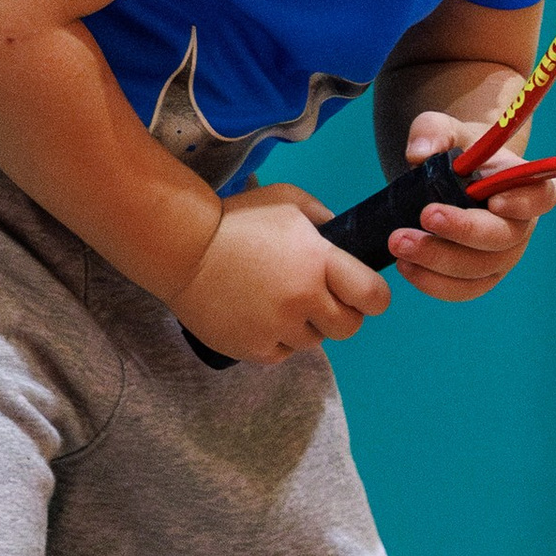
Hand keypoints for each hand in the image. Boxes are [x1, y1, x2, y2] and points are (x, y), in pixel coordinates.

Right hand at [176, 181, 391, 365]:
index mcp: (318, 261)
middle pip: (349, 328)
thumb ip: (324, 218)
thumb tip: (345, 239)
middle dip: (341, 315)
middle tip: (320, 300)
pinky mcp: (253, 349)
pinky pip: (282, 354)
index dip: (372, 296)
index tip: (360, 291)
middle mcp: (304, 299)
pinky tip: (260, 317)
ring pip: (314, 342)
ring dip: (305, 326)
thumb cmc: (237, 219)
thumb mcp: (287, 201)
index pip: (374, 296)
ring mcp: (278, 328)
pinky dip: (277, 340)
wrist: (182, 248)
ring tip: (279, 302)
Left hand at [384, 111, 555, 303]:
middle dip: (463, 231)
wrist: (447, 181)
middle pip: (504, 239)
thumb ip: (432, 132)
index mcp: (524, 185)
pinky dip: (432, 282)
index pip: (542, 196)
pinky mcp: (480, 278)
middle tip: (423, 216)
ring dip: (438, 260)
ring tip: (399, 243)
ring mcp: (503, 256)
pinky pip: (462, 290)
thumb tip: (419, 154)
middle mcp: (521, 224)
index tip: (494, 199)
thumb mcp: (442, 129)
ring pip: (479, 270)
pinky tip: (406, 265)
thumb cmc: (455, 152)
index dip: (525, 202)